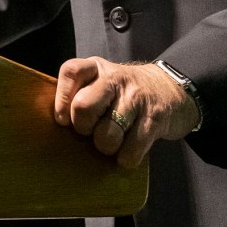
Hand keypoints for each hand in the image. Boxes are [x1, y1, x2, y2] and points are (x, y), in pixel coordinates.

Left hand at [52, 57, 199, 166]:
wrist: (170, 90)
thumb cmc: (125, 93)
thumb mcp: (101, 82)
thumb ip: (79, 94)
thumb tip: (55, 127)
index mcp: (97, 68)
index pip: (71, 72)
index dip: (61, 100)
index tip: (63, 119)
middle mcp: (116, 79)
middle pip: (83, 107)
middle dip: (83, 128)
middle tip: (92, 131)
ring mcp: (136, 99)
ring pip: (106, 135)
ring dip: (106, 147)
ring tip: (113, 140)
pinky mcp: (154, 120)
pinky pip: (130, 151)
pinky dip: (126, 158)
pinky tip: (128, 150)